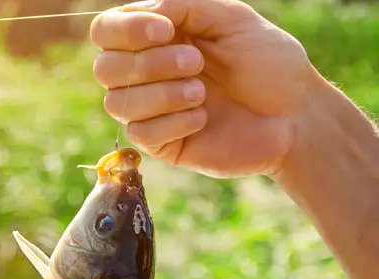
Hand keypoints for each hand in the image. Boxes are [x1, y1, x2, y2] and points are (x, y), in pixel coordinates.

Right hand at [90, 0, 314, 177]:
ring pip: (116, 103)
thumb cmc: (268, 62)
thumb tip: (143, 12)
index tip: (166, 30)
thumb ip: (184, 5)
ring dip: (163, 94)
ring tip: (202, 93)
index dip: (125, 30)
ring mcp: (150, 110)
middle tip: (196, 63)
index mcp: (155, 37)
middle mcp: (144, 73)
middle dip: (148, 64)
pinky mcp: (161, 144)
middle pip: (104, 68)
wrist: (295, 114)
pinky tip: (203, 118)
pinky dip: (174, 122)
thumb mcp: (230, 18)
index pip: (105, 30)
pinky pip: (140, 134)